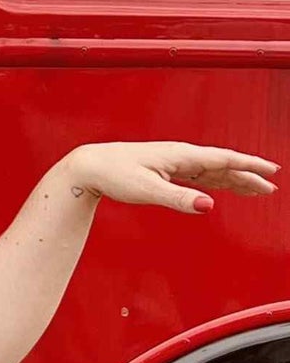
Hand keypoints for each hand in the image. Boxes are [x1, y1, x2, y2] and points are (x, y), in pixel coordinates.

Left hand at [64, 140, 278, 213]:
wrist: (92, 166)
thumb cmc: (115, 174)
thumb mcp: (148, 190)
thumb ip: (179, 199)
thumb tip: (208, 206)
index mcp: (181, 156)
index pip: (224, 159)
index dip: (249, 166)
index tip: (271, 172)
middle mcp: (182, 156)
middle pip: (224, 165)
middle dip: (249, 175)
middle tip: (271, 187)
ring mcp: (176, 162)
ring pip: (214, 170)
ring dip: (236, 178)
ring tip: (257, 188)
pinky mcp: (168, 170)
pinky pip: (201, 175)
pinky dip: (217, 180)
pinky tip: (225, 186)